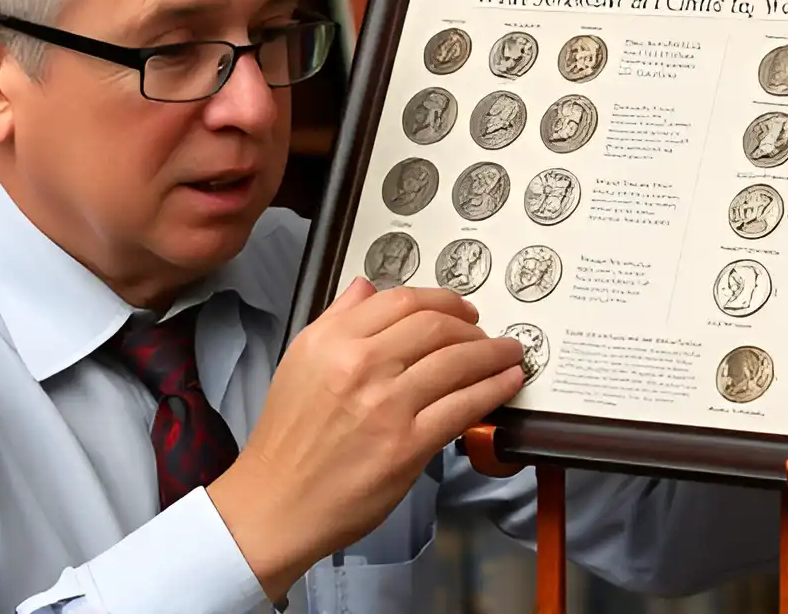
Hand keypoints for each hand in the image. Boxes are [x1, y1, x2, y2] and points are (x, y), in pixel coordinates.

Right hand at [208, 277, 523, 599]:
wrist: (277, 501)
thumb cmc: (288, 438)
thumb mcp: (300, 361)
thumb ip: (336, 319)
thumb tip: (364, 287)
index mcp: (332, 340)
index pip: (402, 300)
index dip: (442, 300)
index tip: (460, 309)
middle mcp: (359, 364)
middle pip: (436, 325)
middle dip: (472, 326)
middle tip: (486, 333)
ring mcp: (387, 404)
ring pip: (457, 361)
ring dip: (494, 353)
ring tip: (509, 354)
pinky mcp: (408, 444)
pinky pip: (464, 405)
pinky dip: (494, 388)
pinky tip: (507, 382)